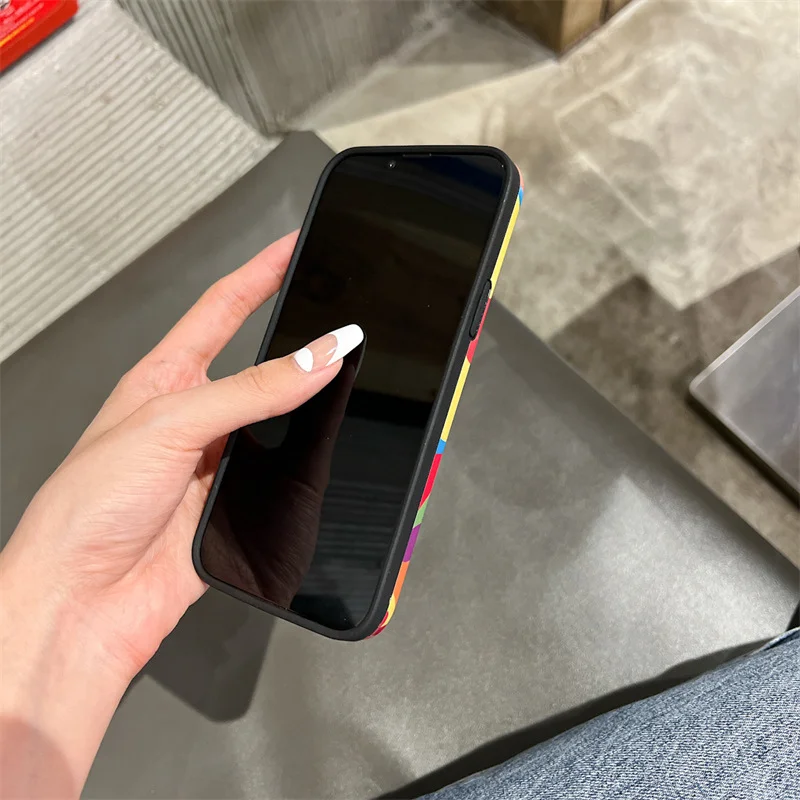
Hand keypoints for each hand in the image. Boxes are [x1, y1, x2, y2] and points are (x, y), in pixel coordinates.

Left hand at [0, 231, 363, 796]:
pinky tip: (327, 451)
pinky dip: (313, 463)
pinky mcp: (236, 507)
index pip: (222, 309)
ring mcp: (217, 463)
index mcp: (163, 380)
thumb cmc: (86, 509)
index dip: (260, 273)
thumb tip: (317, 356)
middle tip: (343, 317)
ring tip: (348, 381)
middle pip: (263, 366)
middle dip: (304, 341)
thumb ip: (251, 391)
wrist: (82, 603)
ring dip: (314, 406)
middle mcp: (194, 418)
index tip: (294, 247)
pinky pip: (289, 474)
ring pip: (284, 422)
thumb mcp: (168, 425)